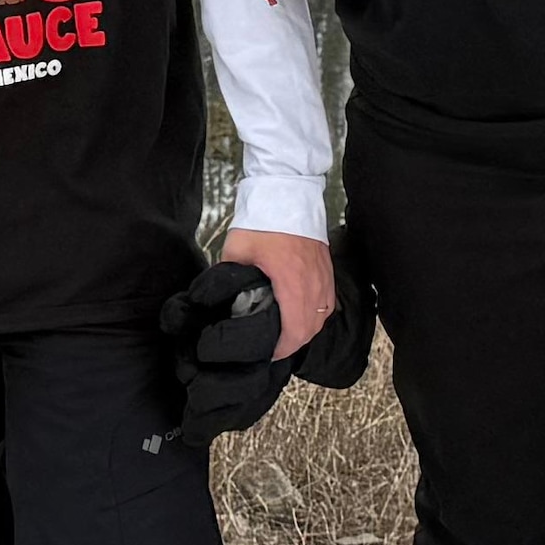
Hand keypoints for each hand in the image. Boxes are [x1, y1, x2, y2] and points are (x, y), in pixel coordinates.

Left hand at [221, 223, 334, 357]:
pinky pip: (328, 302)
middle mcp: (313, 283)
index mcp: (291, 282)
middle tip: (275, 348)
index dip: (282, 349)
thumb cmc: (264, 219)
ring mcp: (324, 275)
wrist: (287, 191)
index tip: (269, 353)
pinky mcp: (327, 268)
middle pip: (311, 329)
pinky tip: (302, 314)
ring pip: (322, 317)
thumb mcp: (237, 251)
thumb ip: (228, 277)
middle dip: (294, 343)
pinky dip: (316, 313)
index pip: (295, 331)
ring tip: (287, 334)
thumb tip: (217, 298)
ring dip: (306, 330)